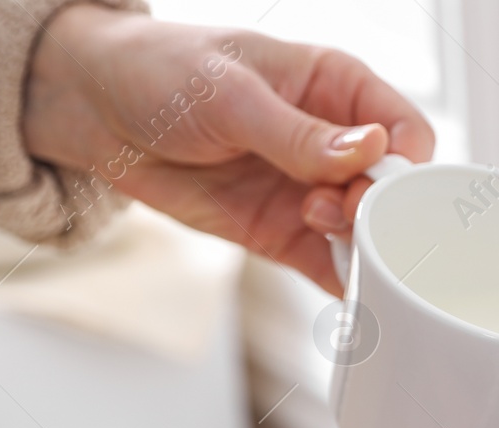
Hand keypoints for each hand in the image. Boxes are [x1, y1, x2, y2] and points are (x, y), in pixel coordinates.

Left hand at [21, 6, 435, 294]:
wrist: (94, 111)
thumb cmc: (161, 73)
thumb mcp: (229, 96)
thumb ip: (300, 134)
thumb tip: (371, 149)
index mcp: (337, 87)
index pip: (404, 131)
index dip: (403, 164)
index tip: (375, 184)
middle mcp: (334, 143)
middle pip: (394, 191)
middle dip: (379, 211)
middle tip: (334, 210)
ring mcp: (312, 192)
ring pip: (368, 234)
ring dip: (360, 246)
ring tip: (312, 224)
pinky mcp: (284, 235)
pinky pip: (330, 266)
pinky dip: (343, 282)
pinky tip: (341, 284)